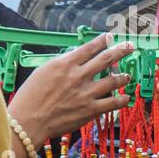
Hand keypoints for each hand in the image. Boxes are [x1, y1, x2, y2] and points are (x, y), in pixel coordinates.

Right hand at [8, 33, 133, 145]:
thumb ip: (62, 64)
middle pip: (106, 59)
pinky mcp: (90, 110)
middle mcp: (78, 76)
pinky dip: (121, 100)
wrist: (28, 121)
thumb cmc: (30, 97)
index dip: (102, 41)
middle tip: (130, 46)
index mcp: (65, 64)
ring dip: (123, 76)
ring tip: (127, 76)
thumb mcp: (42, 71)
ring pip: (113, 80)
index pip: (89, 47)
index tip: (110, 37)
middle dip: (121, 50)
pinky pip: (112, 103)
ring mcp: (86, 93)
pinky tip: (125, 97)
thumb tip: (75, 58)